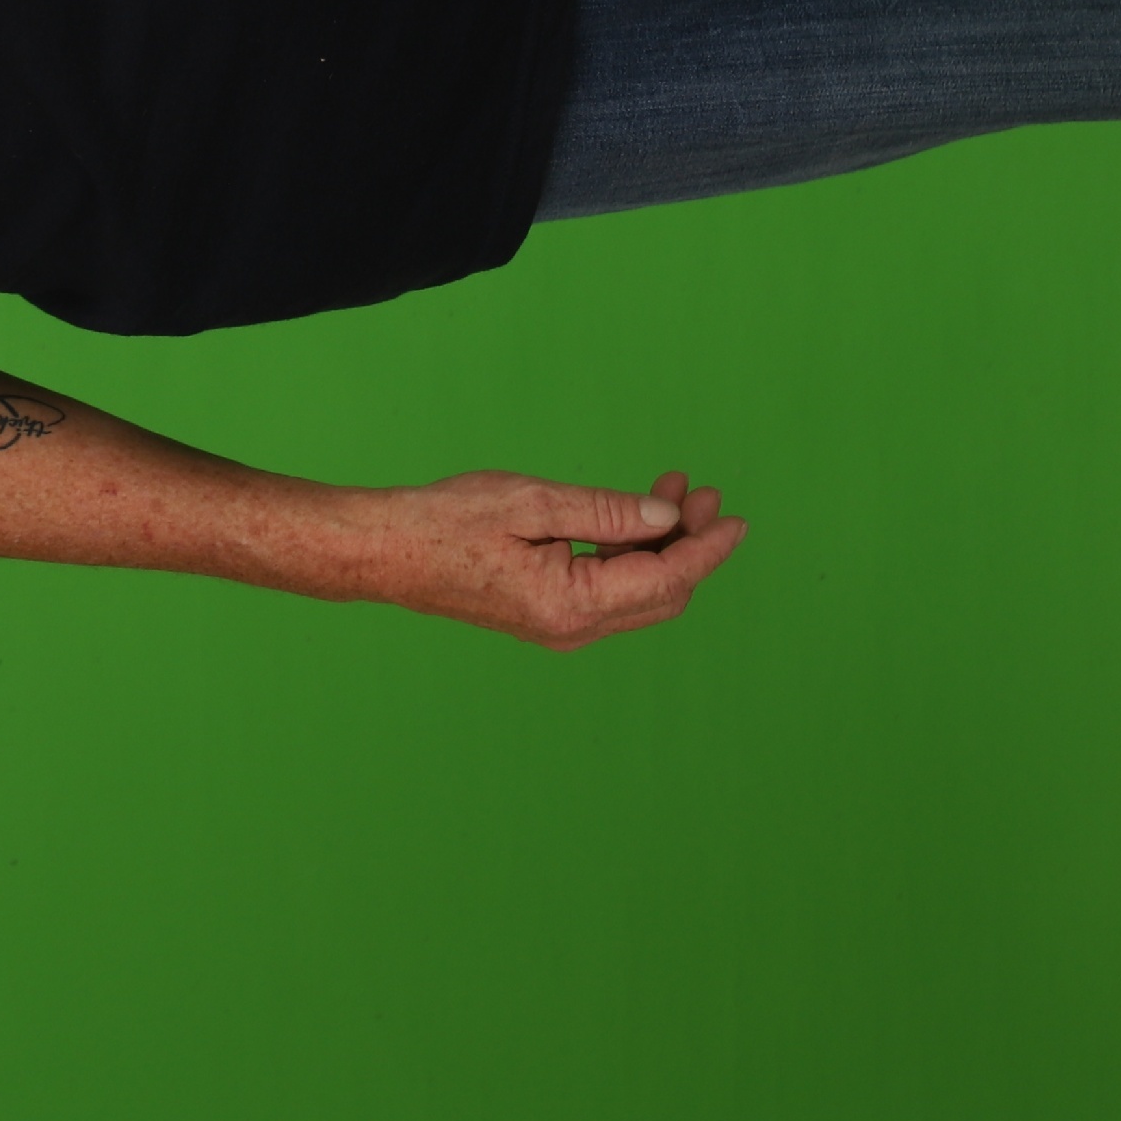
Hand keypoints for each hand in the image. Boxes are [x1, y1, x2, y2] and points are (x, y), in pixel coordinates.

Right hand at [343, 468, 746, 648]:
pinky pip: (609, 589)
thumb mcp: (533, 503)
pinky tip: (631, 517)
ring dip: (661, 544)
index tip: (733, 517)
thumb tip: (667, 518)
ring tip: (673, 492)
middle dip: (689, 543)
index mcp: (572, 605)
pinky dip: (630, 553)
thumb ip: (606, 512)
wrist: (388, 550)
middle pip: (661, 593)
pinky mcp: (547, 614)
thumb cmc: (448, 522)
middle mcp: (573, 628)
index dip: (706, 548)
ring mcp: (560, 626)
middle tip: (702, 493)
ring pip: (638, 591)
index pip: (666, 579)